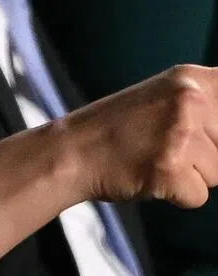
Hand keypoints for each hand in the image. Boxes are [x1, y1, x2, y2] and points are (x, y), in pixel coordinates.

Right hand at [0, 65, 217, 272]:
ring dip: (191, 177)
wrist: (70, 152)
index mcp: (194, 79)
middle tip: (168, 149)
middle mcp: (190, 100)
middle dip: (209, 155)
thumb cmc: (117, 130)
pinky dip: (176, 196)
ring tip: (155, 162)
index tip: (206, 139)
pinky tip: (149, 178)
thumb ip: (208, 105)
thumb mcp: (168, 98)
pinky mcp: (169, 169)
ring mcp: (179, 134)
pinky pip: (198, 197)